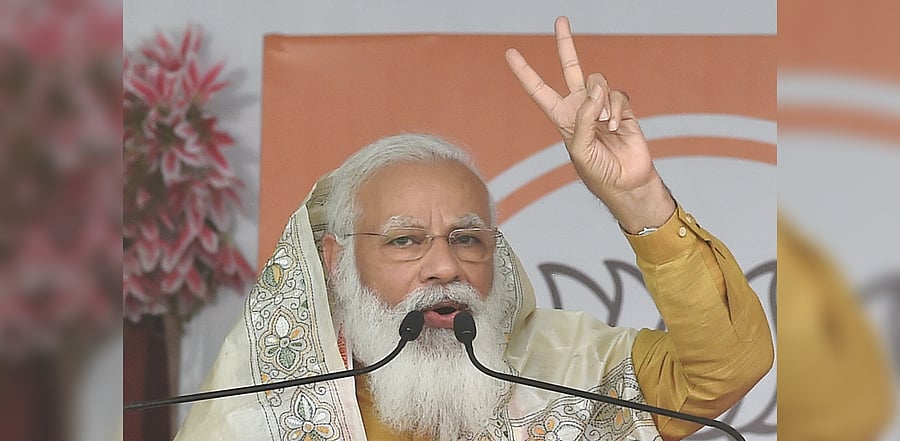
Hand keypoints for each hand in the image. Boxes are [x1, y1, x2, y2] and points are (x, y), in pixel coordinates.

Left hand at [505, 16, 674, 231]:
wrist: (626, 181)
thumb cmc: (598, 171)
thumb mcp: (579, 148)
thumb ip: (584, 117)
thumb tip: (596, 89)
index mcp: (561, 117)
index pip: (538, 90)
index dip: (524, 72)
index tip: (510, 53)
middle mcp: (579, 106)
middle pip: (570, 67)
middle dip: (565, 43)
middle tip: (560, 20)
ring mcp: (601, 105)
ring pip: (598, 81)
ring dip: (602, 101)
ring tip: (606, 124)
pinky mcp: (622, 107)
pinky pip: (618, 95)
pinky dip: (617, 109)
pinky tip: (617, 125)